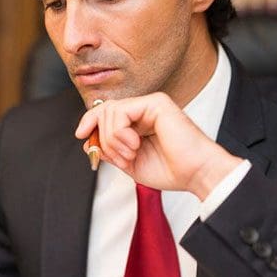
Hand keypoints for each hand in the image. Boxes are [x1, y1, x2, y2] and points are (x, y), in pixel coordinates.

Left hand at [75, 92, 242, 198]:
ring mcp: (151, 104)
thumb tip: (87, 142)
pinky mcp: (156, 102)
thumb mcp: (130, 163)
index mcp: (139, 122)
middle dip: (103, 138)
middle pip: (104, 111)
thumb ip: (110, 151)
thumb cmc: (170, 171)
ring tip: (131, 154)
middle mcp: (145, 110)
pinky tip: (134, 144)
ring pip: (110, 112)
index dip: (90, 122)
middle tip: (122, 158)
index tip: (81, 136)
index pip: (106, 114)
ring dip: (113, 140)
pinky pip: (121, 111)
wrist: (195, 174)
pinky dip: (120, 132)